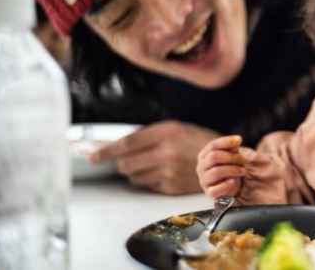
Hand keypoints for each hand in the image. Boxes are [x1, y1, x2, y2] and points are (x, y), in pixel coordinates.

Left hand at [89, 120, 218, 194]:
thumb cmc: (197, 141)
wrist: (222, 160)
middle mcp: (166, 152)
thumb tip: (118, 146)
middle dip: (122, 163)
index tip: (92, 157)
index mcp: (166, 132)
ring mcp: (169, 171)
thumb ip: (148, 135)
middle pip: (125, 164)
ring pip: (133, 177)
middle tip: (129, 160)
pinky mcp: (171, 187)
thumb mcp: (175, 128)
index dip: (106, 151)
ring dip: (135, 172)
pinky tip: (161, 173)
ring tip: (152, 165)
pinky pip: (146, 186)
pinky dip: (148, 180)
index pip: (126, 143)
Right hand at [197, 135, 246, 197]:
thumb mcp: (230, 157)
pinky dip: (226, 184)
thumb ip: (232, 150)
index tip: (239, 139)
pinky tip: (233, 181)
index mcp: (204, 155)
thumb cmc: (228, 168)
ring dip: (233, 169)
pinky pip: (215, 189)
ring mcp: (204, 180)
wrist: (227, 187)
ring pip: (216, 172)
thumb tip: (235, 143)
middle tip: (244, 160)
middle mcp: (201, 167)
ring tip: (244, 170)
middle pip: (213, 157)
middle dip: (231, 157)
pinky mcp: (209, 193)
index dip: (226, 141)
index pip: (212, 145)